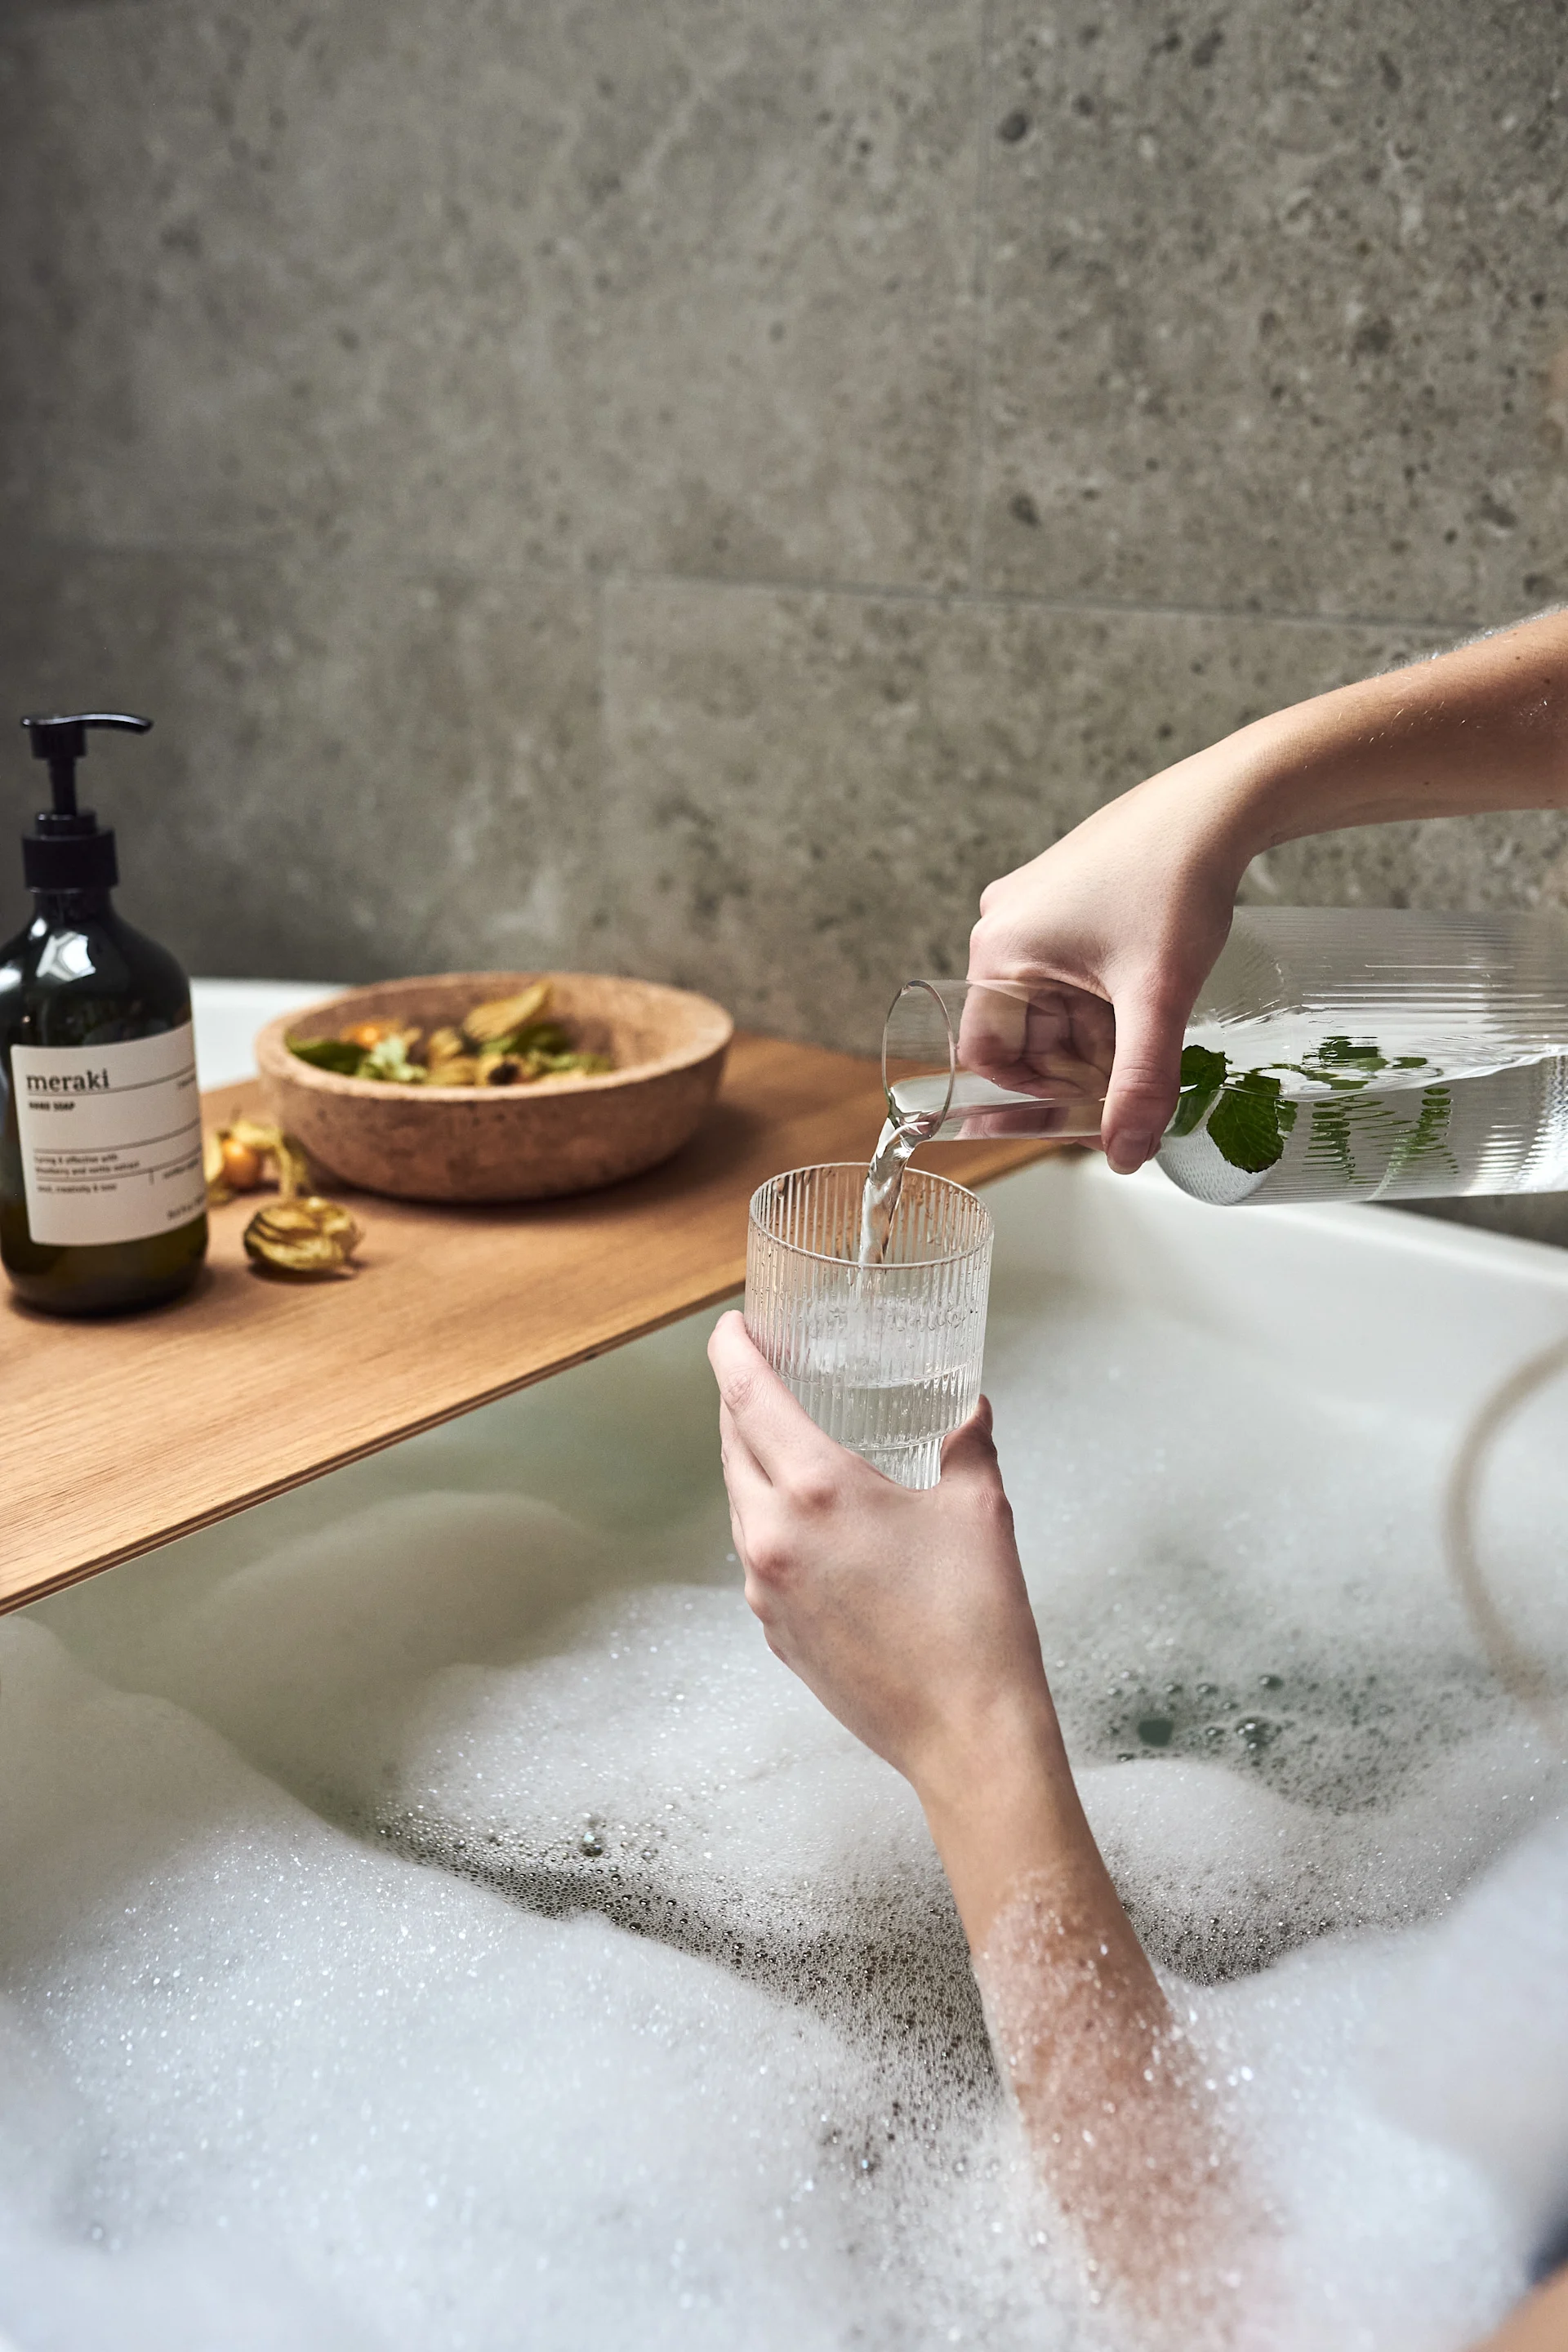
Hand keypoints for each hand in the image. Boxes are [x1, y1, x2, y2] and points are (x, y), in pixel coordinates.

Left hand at [707, 1311, 1058, 1807]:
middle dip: (741, 1403)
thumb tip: (969, 1412)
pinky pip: (757, 1555)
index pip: (748, 1395)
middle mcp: (773, 1535)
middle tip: (763, 1374)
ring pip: (741, 1502)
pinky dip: (773, 1522)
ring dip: (755, 1464)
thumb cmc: (976, 1621)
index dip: (732, 1350)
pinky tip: (812, 1523)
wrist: (966, 1733)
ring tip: (787, 1443)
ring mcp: (765, 1589)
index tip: (730, 1325)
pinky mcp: (774, 1632)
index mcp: (817, 1490)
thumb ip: (967, 1446)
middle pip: (733, 1445)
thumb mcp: (978, 1512)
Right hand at [969, 751, 1254, 1173]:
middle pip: (1026, 1035)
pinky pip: (1071, 975)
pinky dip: (1106, 1002)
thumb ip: (1141, 1085)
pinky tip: (1150, 999)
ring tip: (1155, 1034)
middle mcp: (1002, 928)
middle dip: (1079, 1066)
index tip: (1089, 1114)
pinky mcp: (1065, 901)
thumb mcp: (1157, 998)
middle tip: (1138, 1085)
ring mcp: (1033, 911)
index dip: (1037, 1096)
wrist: (1219, 803)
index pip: (989, 1057)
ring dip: (1098, 1037)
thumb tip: (1126, 1155)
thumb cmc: (1175, 881)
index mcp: (998, 951)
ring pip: (1054, 1009)